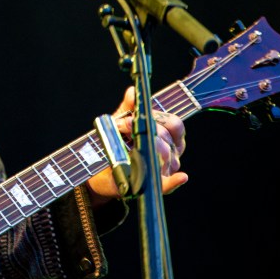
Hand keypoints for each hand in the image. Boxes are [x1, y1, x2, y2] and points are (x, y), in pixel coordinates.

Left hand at [87, 86, 188, 204]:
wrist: (100, 171)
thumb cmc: (115, 145)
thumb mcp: (120, 123)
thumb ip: (128, 108)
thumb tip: (133, 92)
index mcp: (166, 137)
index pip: (174, 124)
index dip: (157, 117)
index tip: (132, 117)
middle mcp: (170, 153)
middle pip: (168, 138)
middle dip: (146, 129)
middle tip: (121, 126)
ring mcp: (164, 170)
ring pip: (165, 155)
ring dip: (145, 146)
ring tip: (125, 142)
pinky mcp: (154, 186)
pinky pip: (168, 185)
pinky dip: (174, 181)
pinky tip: (179, 177)